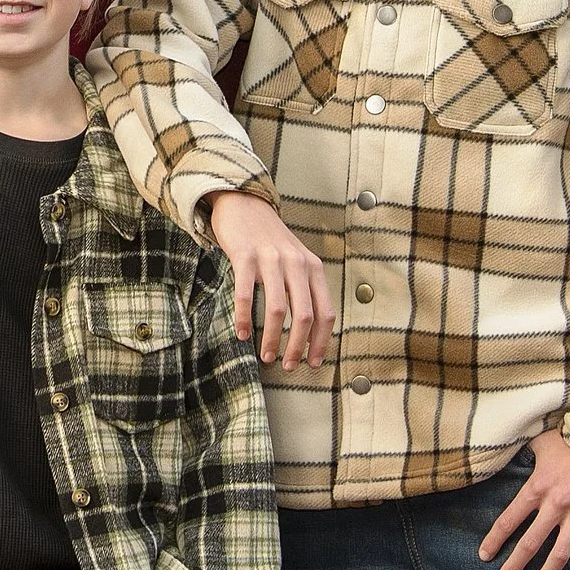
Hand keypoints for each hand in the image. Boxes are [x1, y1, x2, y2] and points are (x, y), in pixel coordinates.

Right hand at [207, 190, 333, 369]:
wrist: (243, 203)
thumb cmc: (269, 240)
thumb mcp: (296, 260)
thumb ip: (304, 287)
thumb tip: (309, 330)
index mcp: (313, 267)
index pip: (326, 312)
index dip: (322, 342)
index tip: (314, 363)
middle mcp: (296, 263)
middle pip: (305, 316)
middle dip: (298, 347)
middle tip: (288, 366)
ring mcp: (271, 259)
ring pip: (278, 309)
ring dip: (272, 339)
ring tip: (266, 356)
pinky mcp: (245, 255)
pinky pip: (247, 294)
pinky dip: (245, 319)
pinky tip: (242, 334)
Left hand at [477, 427, 569, 569]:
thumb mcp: (540, 441)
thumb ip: (520, 449)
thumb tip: (499, 445)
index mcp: (537, 486)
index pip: (508, 520)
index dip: (494, 541)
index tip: (484, 556)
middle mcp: (557, 504)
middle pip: (529, 544)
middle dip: (513, 567)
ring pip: (559, 555)